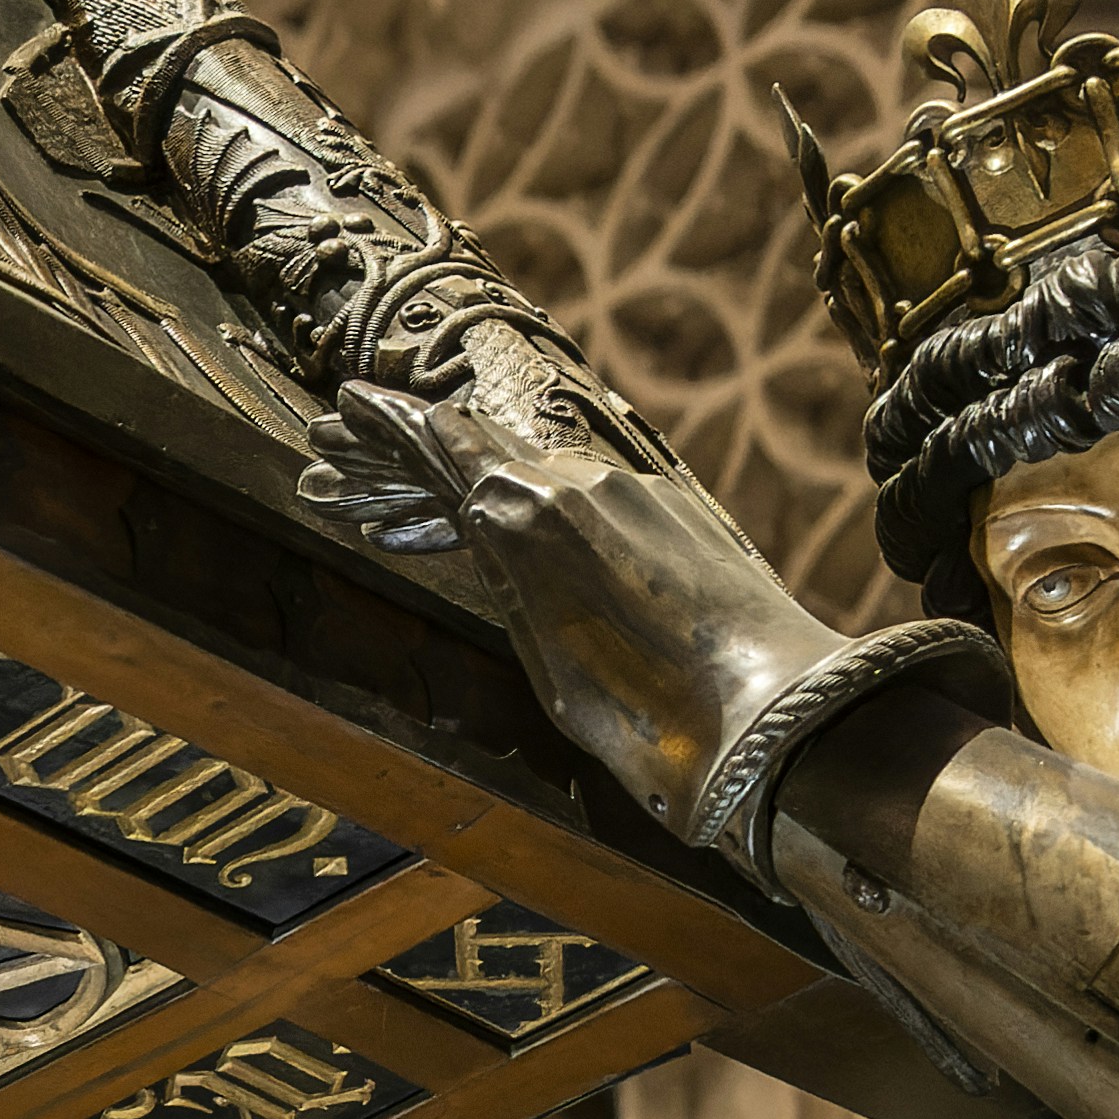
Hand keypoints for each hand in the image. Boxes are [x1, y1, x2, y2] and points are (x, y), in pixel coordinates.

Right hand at [314, 375, 871, 849]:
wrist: (772, 715)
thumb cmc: (651, 714)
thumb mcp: (545, 656)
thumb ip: (512, 582)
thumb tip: (487, 529)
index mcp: (528, 515)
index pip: (441, 445)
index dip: (389, 424)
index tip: (348, 402)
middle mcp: (577, 484)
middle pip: (479, 448)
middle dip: (411, 454)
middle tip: (346, 453)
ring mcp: (632, 492)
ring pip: (532, 474)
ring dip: (474, 491)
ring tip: (415, 521)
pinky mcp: (676, 512)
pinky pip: (584, 497)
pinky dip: (535, 511)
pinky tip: (515, 544)